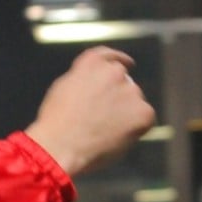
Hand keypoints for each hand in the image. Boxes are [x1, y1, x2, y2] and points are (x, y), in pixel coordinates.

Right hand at [25, 46, 155, 176]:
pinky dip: (136, 128)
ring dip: (126, 113)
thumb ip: (85, 79)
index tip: (128, 63)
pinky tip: (117, 137)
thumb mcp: (64, 88)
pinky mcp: (143, 111)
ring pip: (135, 101)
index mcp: (92, 62)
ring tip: (105, 132)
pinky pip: (145, 119)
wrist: (61, 145)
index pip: (111, 56)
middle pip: (124, 82)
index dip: (120, 59)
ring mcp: (130, 91)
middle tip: (107, 118)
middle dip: (119, 97)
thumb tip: (97, 85)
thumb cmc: (57, 123)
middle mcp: (114, 71)